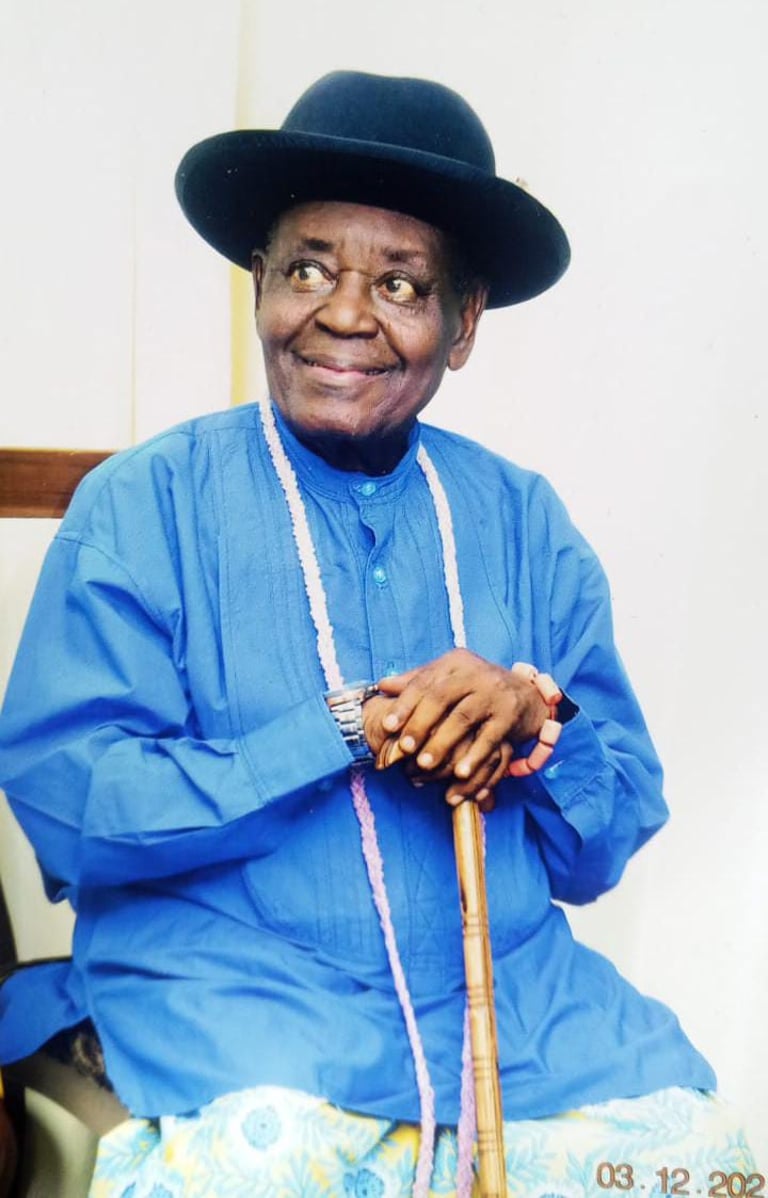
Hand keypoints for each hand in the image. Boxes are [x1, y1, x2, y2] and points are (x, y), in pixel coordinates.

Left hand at [365, 649, 551, 806]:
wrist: (526, 693)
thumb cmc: (475, 688)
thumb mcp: (448, 678)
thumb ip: (416, 681)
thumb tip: (382, 685)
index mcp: (454, 664)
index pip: (424, 682)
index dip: (404, 704)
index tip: (387, 726)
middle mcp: (474, 674)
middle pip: (441, 699)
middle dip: (420, 725)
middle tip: (404, 749)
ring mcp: (494, 693)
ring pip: (463, 719)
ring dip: (443, 743)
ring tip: (425, 765)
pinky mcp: (510, 714)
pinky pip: (490, 738)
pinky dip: (474, 757)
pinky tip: (459, 773)